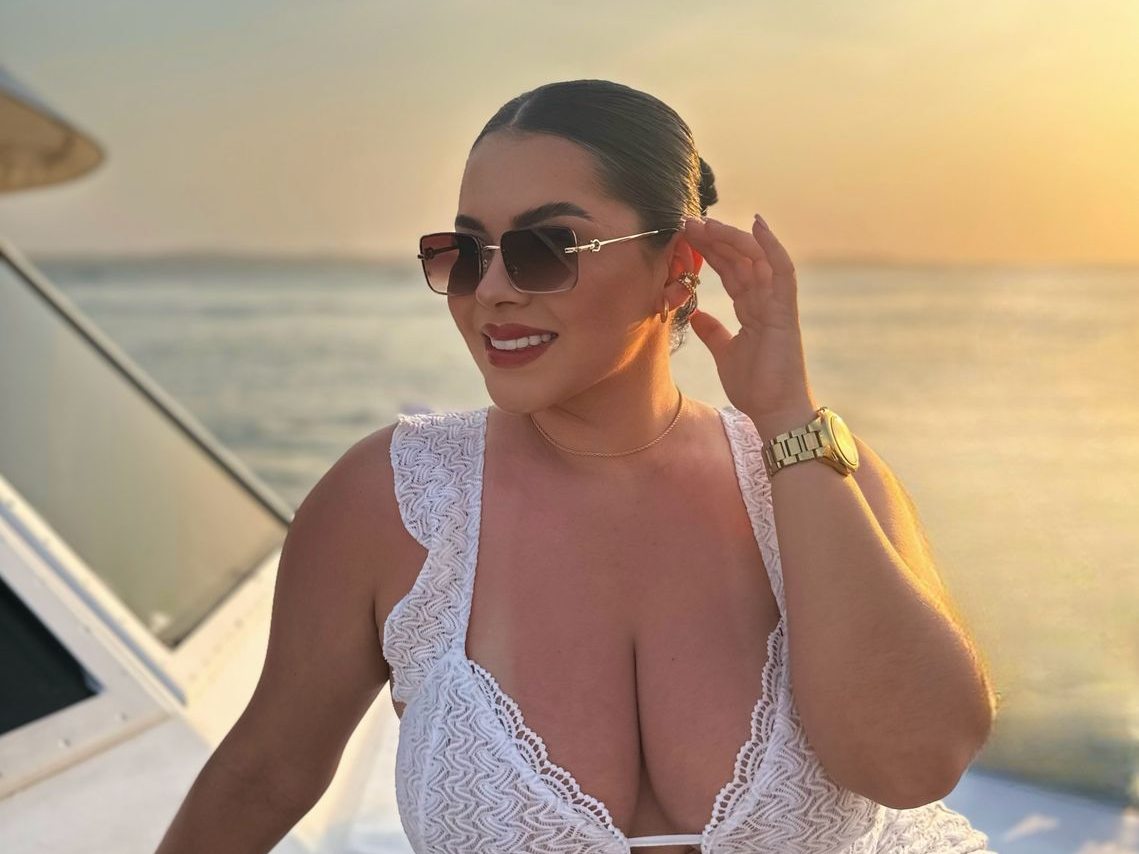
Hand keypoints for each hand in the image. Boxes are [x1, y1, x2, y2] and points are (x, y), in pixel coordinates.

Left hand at [683, 213, 819, 424]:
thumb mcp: (725, 354)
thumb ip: (713, 332)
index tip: (686, 236)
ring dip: (731, 238)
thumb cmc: (756, 387)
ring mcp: (777, 303)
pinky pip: (781, 271)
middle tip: (688, 221)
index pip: (730, 271)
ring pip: (756, 258)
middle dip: (715, 239)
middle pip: (740, 259)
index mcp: (753, 309)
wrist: (774, 411)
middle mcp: (766, 301)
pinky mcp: (785, 311)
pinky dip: (771, 246)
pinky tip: (757, 224)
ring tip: (706, 222)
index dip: (710, 252)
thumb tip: (695, 316)